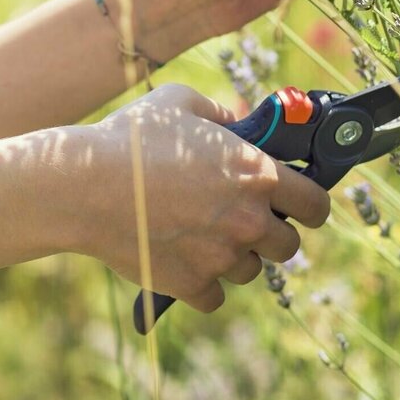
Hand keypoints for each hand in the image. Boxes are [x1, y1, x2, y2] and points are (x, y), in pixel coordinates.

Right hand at [58, 83, 331, 311]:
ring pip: (250, 271)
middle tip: (238, 219)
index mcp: (256, 173)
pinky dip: (200, 282)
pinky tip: (178, 258)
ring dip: (232, 257)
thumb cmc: (130, 139)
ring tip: (196, 234)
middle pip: (288, 246)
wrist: (83, 186)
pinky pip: (214, 296)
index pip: (317, 205)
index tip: (296, 205)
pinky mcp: (193, 284)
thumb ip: (219, 113)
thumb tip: (236, 124)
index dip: (309, 205)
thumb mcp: (178, 103)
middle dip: (268, 234)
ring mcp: (222, 256)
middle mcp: (248, 219)